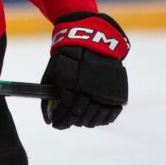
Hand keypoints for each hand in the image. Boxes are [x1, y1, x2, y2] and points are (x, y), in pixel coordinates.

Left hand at [42, 11, 128, 128]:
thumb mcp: (53, 72)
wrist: (92, 40)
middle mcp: (90, 89)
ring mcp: (105, 91)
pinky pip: (110, 114)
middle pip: (79, 116)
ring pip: (95, 118)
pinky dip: (101, 119)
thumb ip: (48, 96)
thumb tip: (47, 119)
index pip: (66, 110)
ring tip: (78, 120)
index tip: (55, 123)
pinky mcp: (118, 92)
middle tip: (65, 122)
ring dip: (85, 122)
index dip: (59, 120)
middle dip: (70, 122)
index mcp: (72, 83)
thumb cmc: (68, 57)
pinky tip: (94, 118)